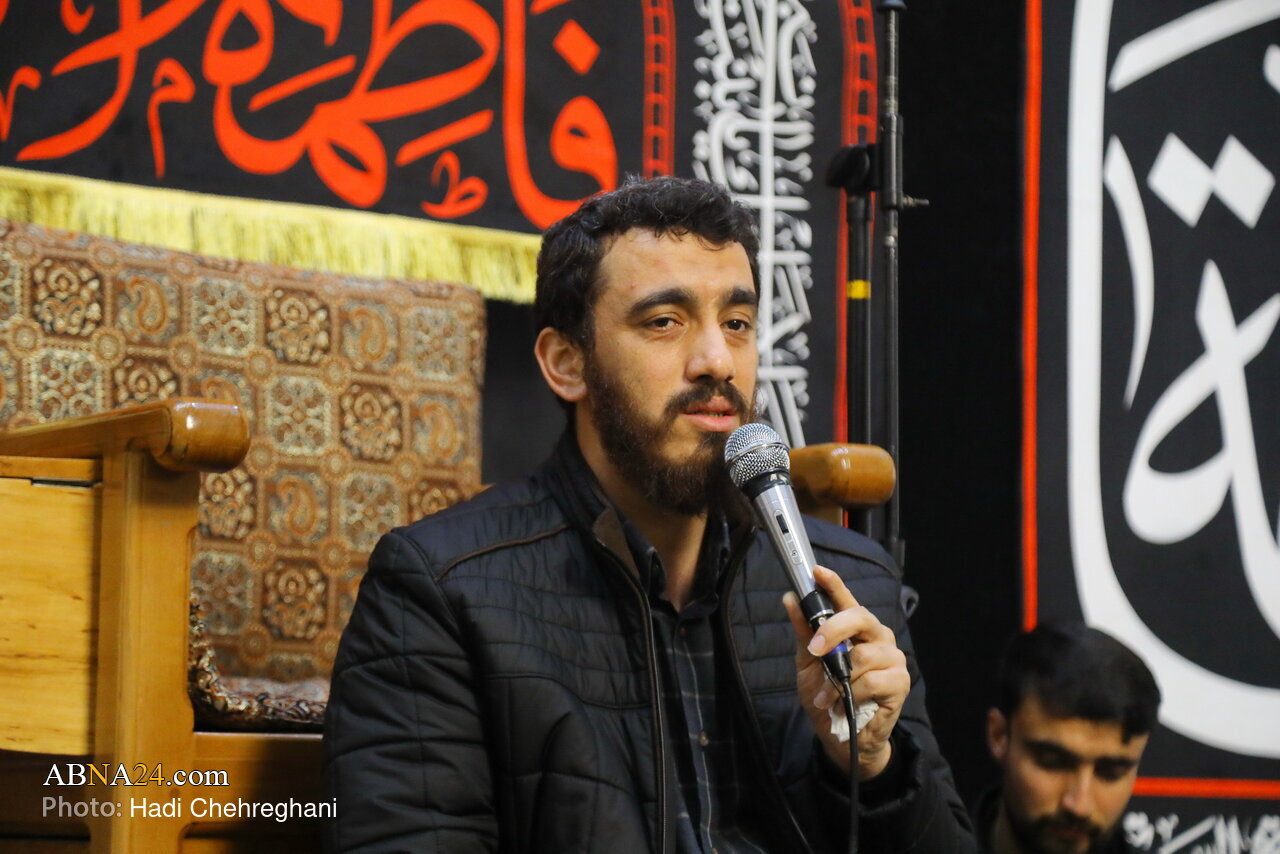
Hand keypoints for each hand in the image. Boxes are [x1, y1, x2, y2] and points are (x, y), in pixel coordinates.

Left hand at [783, 565, 909, 779]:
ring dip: (836, 679)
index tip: (818, 572)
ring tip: (824, 695)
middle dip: (834, 630)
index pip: (847, 601)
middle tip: (814, 648)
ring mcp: (892, 660)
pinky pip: (872, 681)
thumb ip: (804, 633)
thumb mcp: (808, 664)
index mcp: (857, 630)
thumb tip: (790, 599)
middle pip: (861, 617)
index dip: (834, 584)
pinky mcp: (900, 683)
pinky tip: (839, 704)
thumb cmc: (829, 697)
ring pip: (863, 656)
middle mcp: (878, 639)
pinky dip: (850, 694)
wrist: (843, 739)